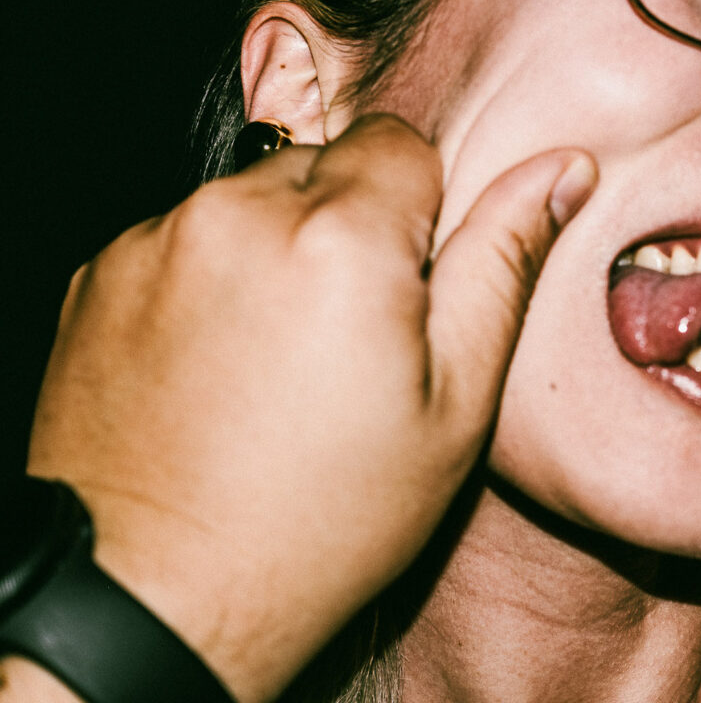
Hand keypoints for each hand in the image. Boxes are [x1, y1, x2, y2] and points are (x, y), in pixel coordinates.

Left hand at [23, 115, 594, 702]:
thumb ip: (502, 266)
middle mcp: (237, 214)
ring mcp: (156, 242)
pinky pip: (181, 238)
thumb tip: (561, 169)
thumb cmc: (326, 517)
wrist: (158, 597)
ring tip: (279, 357)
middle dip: (348, 224)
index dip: (420, 212)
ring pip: (250, 198)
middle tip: (350, 333)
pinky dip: (210, 277)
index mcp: (341, 238)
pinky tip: (220, 364)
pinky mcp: (98, 275)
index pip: (401, 143)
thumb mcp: (453, 404)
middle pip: (324, 163)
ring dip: (276, 246)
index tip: (410, 288)